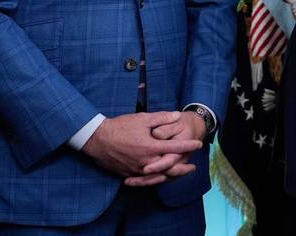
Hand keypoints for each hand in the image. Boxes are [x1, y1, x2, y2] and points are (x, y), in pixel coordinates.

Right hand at [82, 112, 201, 185]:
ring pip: (158, 176)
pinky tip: (161, 177)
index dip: (188, 145)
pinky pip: (145, 180)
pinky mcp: (128, 174)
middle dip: (183, 168)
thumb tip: (176, 115)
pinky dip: (156, 179)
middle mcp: (146, 161)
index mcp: (151, 146)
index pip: (175, 147)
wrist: (96, 139)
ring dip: (171, 176)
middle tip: (193, 167)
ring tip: (180, 174)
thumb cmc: (119, 127)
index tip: (198, 144)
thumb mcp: (142, 118)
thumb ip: (161, 117)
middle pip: (170, 168)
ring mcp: (137, 169)